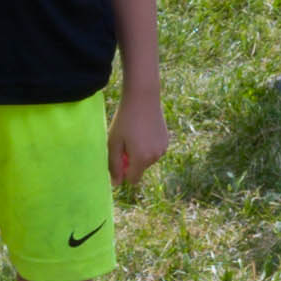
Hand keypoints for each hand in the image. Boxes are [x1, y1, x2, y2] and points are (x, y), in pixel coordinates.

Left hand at [109, 75, 166, 191]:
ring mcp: (163, 149)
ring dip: (140, 153)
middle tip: (124, 142)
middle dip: (131, 162)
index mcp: (142, 159)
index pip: (132, 180)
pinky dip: (148, 146)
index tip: (118, 158)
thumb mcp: (114, 142)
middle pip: (140, 170)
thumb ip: (114, 165)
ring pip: (147, 160)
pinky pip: (154, 151)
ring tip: (134, 134)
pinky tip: (143, 130)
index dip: (123, 172)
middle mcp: (155, 157)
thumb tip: (116, 183)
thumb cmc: (125, 119)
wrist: (143, 97)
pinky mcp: (166, 140)